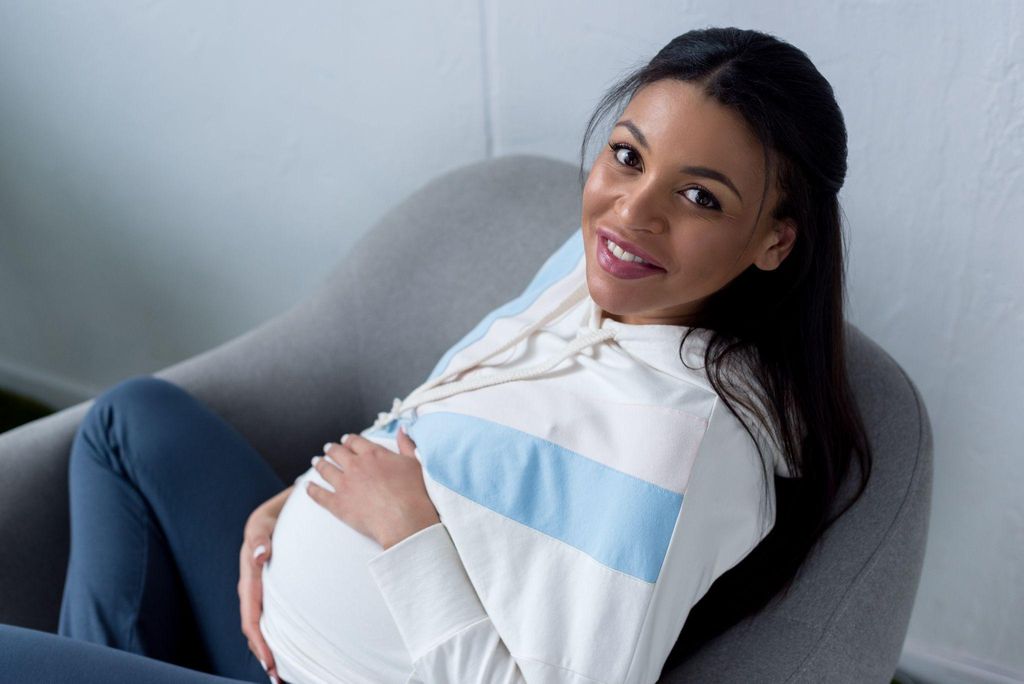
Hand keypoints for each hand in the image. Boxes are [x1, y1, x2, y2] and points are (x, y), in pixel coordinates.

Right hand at [238, 485, 291, 683]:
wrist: (280, 507)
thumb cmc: (275, 513)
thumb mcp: (265, 521)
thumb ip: (261, 537)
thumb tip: (261, 555)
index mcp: (249, 573)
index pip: (250, 615)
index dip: (259, 641)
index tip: (269, 661)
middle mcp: (251, 584)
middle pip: (253, 626)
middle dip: (263, 652)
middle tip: (277, 676)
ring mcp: (259, 586)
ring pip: (259, 622)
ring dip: (267, 646)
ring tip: (279, 670)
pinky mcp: (268, 585)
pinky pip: (267, 613)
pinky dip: (272, 632)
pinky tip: (283, 644)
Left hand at [309, 428, 440, 549]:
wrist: (405, 521)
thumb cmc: (414, 493)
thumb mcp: (414, 463)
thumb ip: (406, 444)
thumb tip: (402, 429)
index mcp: (373, 454)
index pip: (355, 441)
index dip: (349, 440)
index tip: (346, 440)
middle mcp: (356, 466)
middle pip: (338, 452)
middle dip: (332, 449)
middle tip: (328, 449)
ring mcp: (344, 484)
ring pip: (326, 469)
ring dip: (320, 464)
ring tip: (316, 462)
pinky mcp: (338, 504)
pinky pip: (319, 494)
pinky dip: (311, 489)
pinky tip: (307, 486)